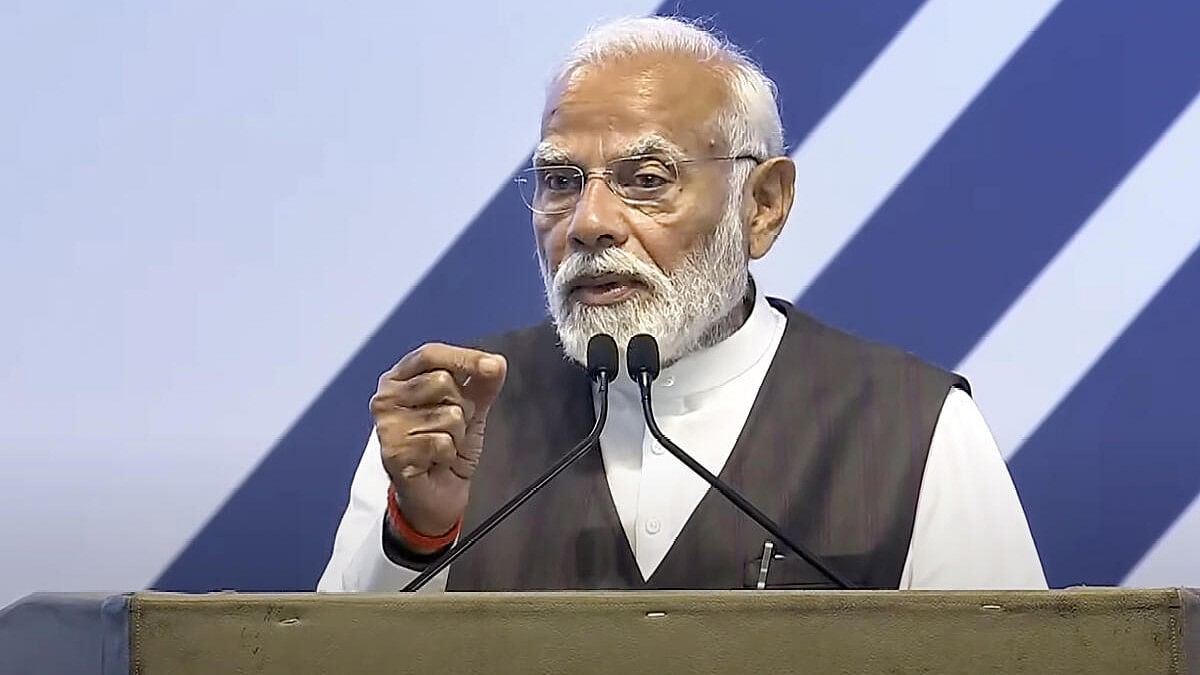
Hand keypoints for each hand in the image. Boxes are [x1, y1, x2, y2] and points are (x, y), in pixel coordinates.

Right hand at [370, 343, 506, 536]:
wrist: (438, 494)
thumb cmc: (446, 447)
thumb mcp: (471, 409)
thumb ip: (482, 383)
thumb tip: (496, 363)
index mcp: (400, 379)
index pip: (431, 354)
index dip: (464, 358)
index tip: (493, 366)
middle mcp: (386, 398)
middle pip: (442, 381)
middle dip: (462, 407)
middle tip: (451, 427)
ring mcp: (387, 425)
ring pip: (446, 413)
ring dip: (456, 434)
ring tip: (443, 446)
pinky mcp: (393, 452)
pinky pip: (442, 442)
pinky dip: (449, 454)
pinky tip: (436, 461)